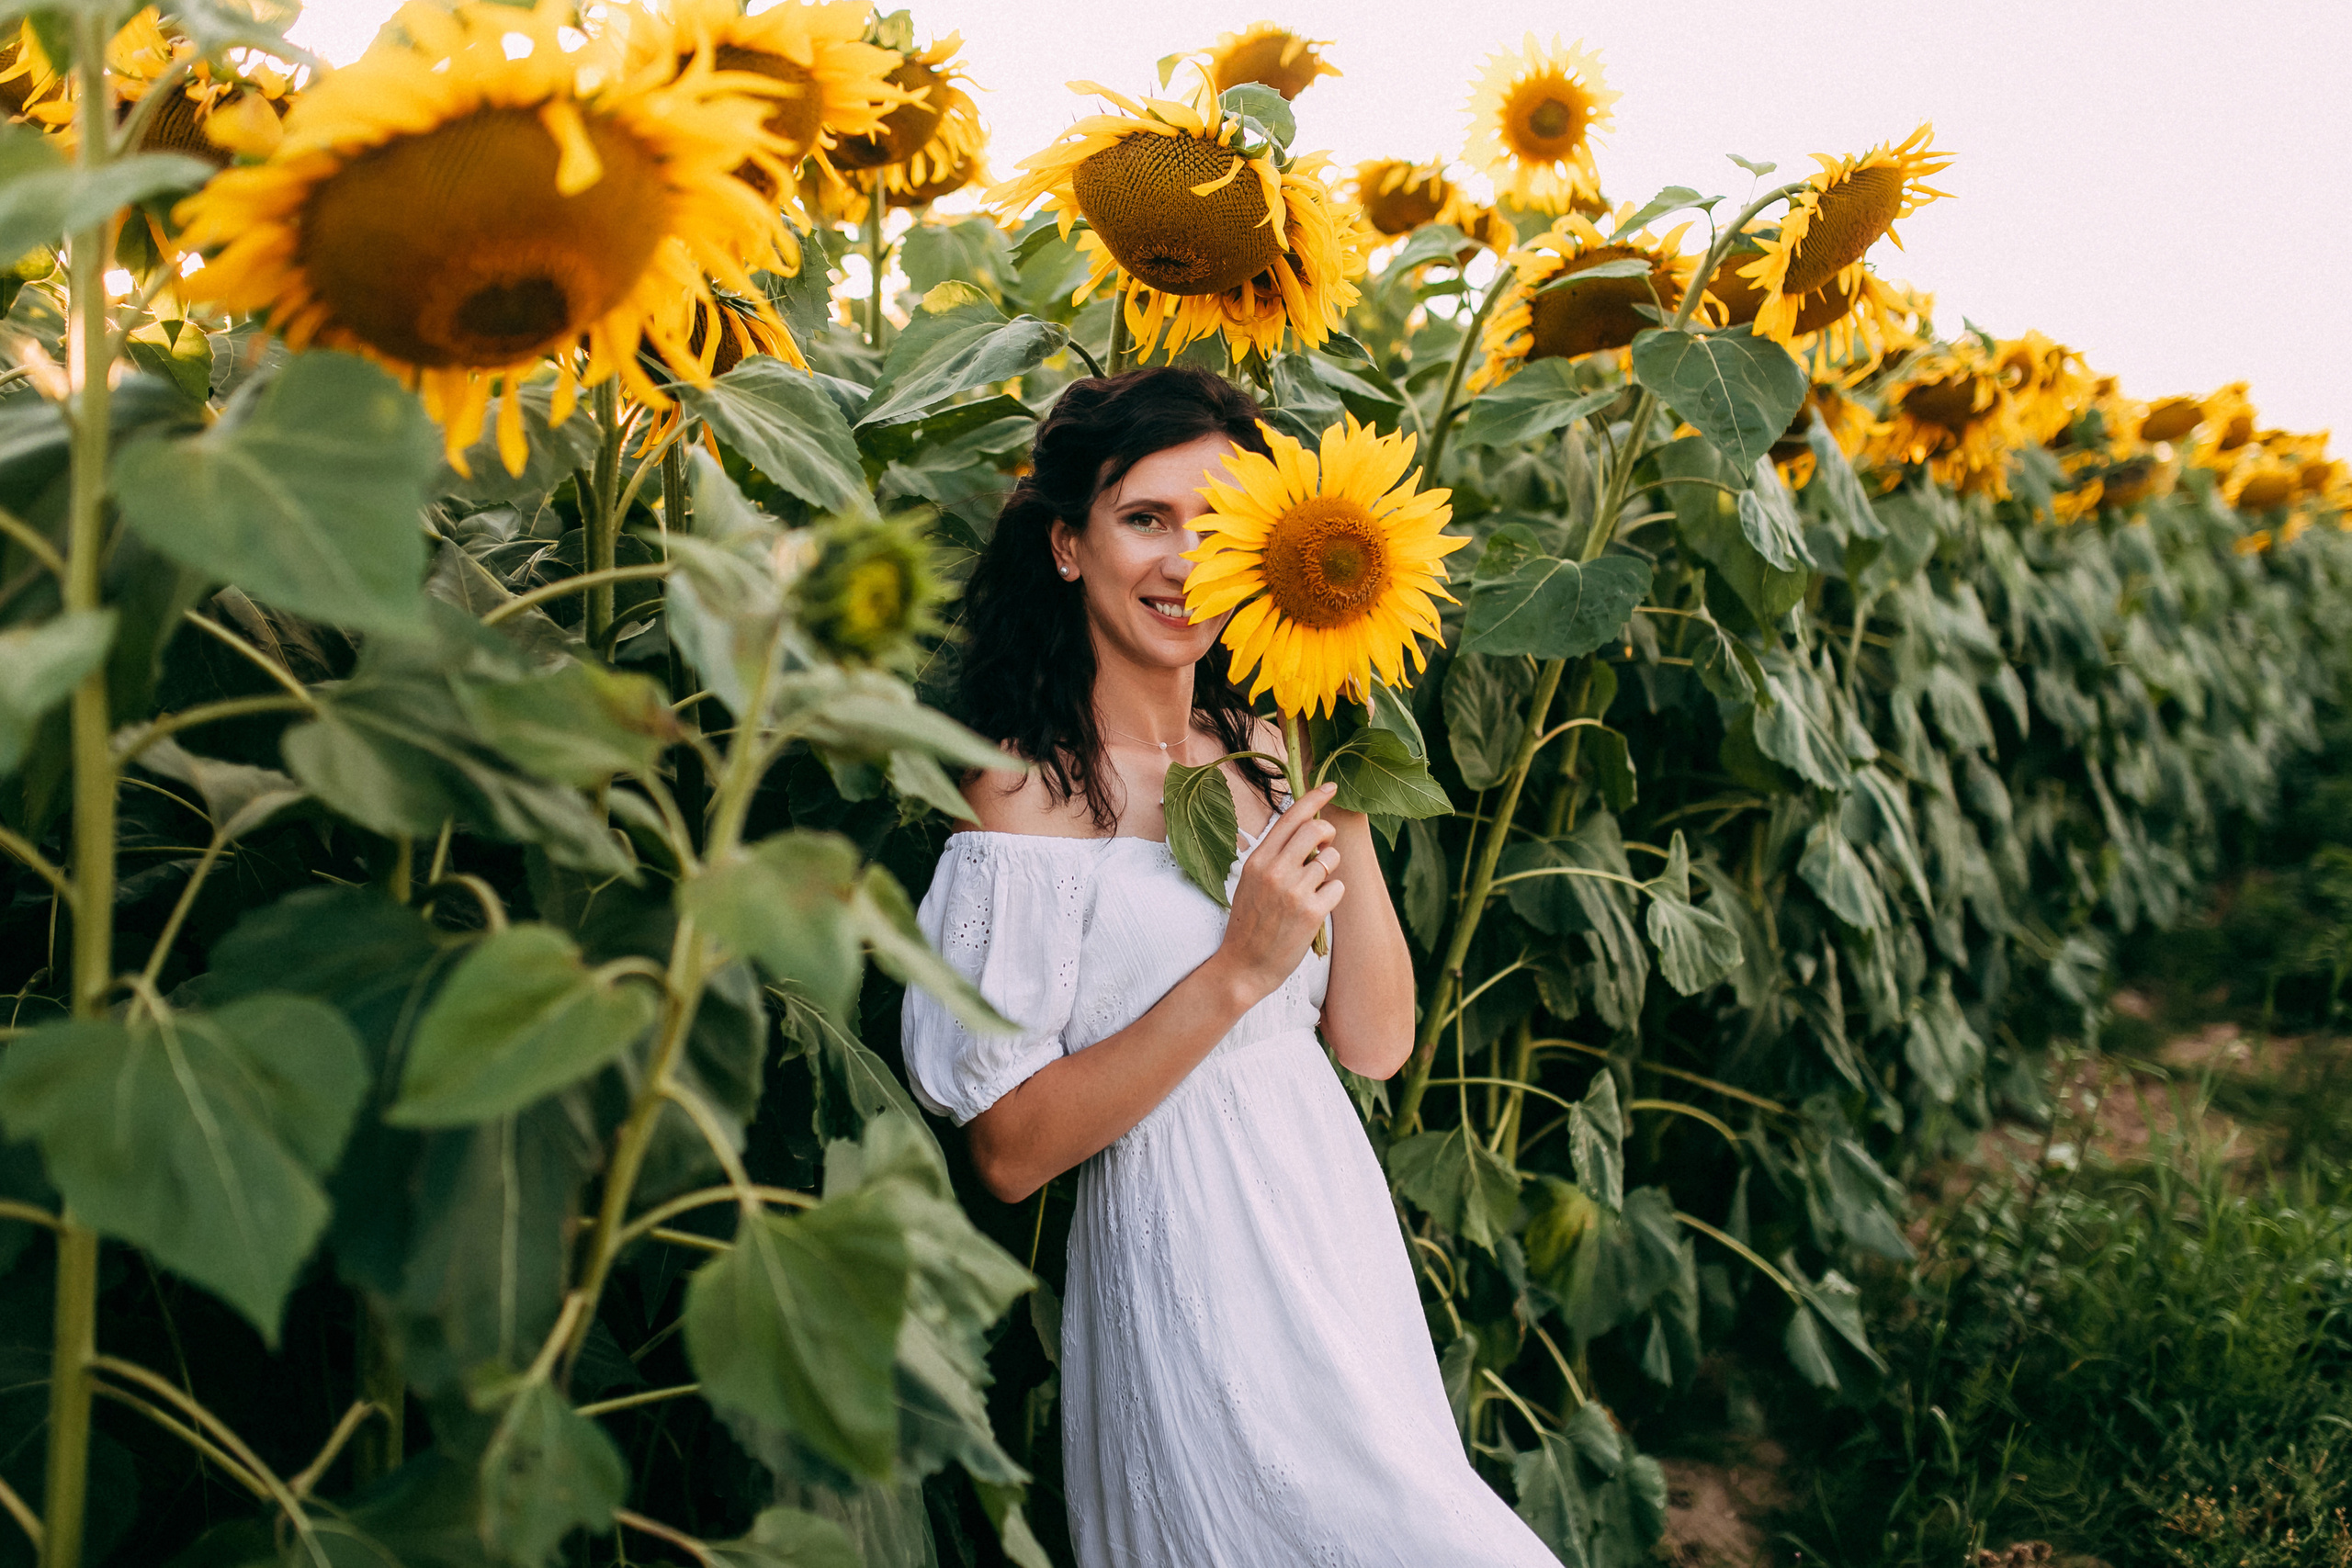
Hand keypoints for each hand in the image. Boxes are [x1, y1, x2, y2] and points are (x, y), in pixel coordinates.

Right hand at [1213, 783, 1344, 1001]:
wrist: (1243, 966)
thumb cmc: (1250, 924)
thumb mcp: (1251, 882)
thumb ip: (1274, 856)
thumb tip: (1306, 830)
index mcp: (1257, 860)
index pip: (1290, 817)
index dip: (1314, 797)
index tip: (1331, 786)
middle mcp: (1274, 871)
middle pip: (1317, 830)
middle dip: (1328, 833)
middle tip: (1325, 846)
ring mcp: (1293, 891)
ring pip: (1331, 859)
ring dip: (1330, 870)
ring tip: (1313, 888)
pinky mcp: (1311, 912)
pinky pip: (1338, 887)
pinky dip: (1333, 895)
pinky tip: (1317, 908)